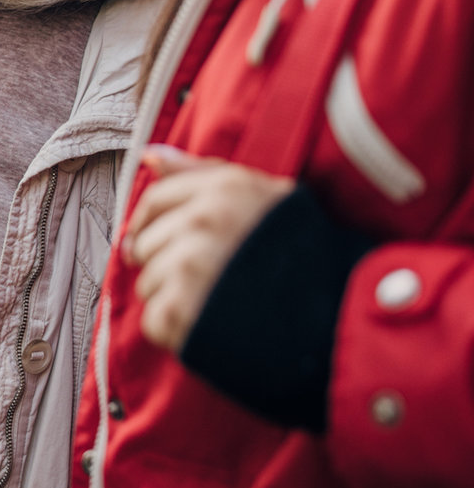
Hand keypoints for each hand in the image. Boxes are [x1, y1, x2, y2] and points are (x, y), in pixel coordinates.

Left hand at [123, 147, 291, 352]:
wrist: (341, 319)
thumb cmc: (303, 256)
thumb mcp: (263, 197)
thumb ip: (201, 173)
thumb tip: (148, 157)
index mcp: (225, 189)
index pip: (155, 200)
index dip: (148, 223)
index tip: (149, 241)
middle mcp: (204, 221)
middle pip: (146, 244)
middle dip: (167, 264)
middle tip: (209, 281)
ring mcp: (191, 266)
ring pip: (148, 283)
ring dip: (173, 298)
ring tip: (217, 303)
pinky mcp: (184, 311)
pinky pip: (154, 320)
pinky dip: (177, 330)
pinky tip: (211, 326)